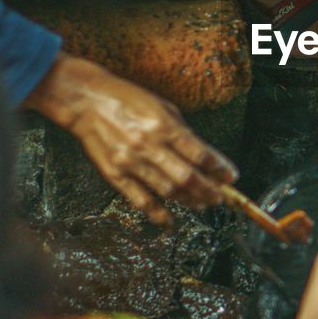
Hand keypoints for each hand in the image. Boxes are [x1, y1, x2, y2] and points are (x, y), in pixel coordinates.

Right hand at [23, 53, 236, 224]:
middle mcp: (149, 146)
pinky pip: (139, 199)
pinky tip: (170, 219)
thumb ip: (181, 131)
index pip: (200, 153)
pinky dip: (157, 213)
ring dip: (189, 200)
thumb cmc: (126, 99)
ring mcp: (130, 162)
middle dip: (209, 190)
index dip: (219, 168)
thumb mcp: (162, 106)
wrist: (86, 101)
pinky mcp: (114, 174)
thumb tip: (202, 155)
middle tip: (220, 197)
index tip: (230, 176)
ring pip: (167, 191)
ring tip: (202, 204)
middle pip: (187, 177)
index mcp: (164, 126)